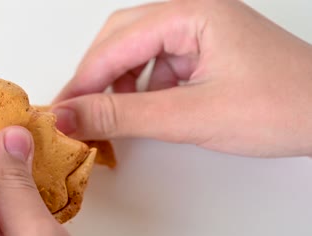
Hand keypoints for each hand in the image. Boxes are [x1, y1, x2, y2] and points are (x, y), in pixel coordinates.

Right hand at [52, 0, 311, 156]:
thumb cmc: (281, 107)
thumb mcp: (190, 115)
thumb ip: (123, 115)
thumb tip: (69, 117)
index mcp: (192, 11)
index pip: (116, 43)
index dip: (83, 79)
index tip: (60, 112)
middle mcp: (192, 12)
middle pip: (120, 38)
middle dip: (95, 76)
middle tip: (76, 112)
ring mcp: (198, 30)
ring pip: (136, 51)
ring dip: (116, 83)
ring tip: (108, 116)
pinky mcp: (203, 51)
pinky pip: (156, 64)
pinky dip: (139, 88)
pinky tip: (139, 110)